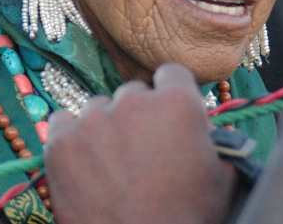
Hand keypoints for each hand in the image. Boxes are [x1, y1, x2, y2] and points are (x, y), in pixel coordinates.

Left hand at [44, 63, 235, 223]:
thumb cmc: (186, 218)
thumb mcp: (221, 177)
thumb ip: (214, 141)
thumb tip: (205, 131)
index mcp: (177, 103)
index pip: (171, 73)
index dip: (171, 93)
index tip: (168, 113)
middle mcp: (133, 101)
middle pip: (134, 92)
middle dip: (139, 115)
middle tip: (142, 150)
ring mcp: (93, 119)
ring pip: (99, 108)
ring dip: (106, 127)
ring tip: (113, 164)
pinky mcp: (61, 141)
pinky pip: (63, 122)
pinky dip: (73, 138)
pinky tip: (85, 162)